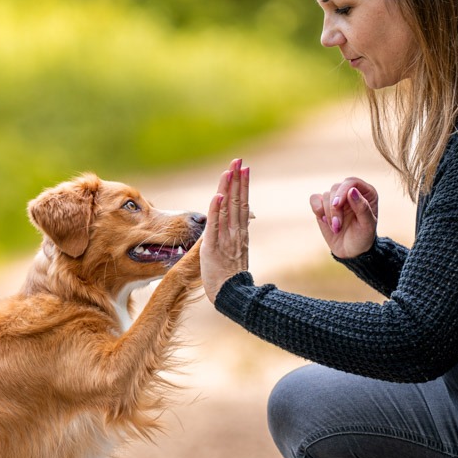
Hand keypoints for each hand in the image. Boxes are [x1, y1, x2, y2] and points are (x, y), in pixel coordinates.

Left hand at [201, 158, 249, 302]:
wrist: (231, 296)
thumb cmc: (231, 278)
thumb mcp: (238, 253)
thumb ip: (239, 236)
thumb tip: (245, 221)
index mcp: (240, 233)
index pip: (242, 204)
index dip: (242, 185)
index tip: (243, 169)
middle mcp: (235, 232)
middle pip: (238, 201)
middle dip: (238, 180)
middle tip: (239, 160)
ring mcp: (225, 238)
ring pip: (228, 208)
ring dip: (229, 188)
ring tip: (231, 170)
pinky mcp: (212, 246)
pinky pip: (215, 225)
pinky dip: (216, 210)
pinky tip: (218, 195)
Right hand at [309, 177, 377, 258]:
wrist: (351, 251)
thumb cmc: (363, 238)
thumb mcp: (367, 226)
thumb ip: (362, 207)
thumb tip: (352, 190)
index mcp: (366, 193)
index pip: (352, 182)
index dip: (342, 191)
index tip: (337, 205)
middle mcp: (351, 192)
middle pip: (336, 188)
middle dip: (334, 208)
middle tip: (337, 226)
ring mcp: (337, 198)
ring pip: (326, 195)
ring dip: (328, 214)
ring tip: (336, 228)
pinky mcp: (324, 205)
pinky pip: (314, 199)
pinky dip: (317, 209)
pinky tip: (324, 220)